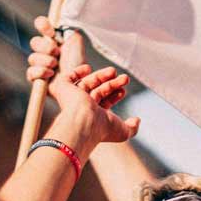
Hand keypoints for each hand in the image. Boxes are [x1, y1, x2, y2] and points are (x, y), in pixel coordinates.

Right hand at [27, 17, 138, 145]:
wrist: (83, 122)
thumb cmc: (102, 129)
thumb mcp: (123, 131)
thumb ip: (132, 128)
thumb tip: (137, 120)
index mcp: (93, 116)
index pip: (104, 102)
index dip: (115, 95)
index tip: (124, 90)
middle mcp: (81, 107)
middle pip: (98, 91)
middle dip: (112, 84)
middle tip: (125, 78)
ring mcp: (72, 98)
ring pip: (88, 83)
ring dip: (101, 75)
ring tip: (114, 71)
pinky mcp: (63, 89)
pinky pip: (68, 78)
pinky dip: (77, 71)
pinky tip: (88, 68)